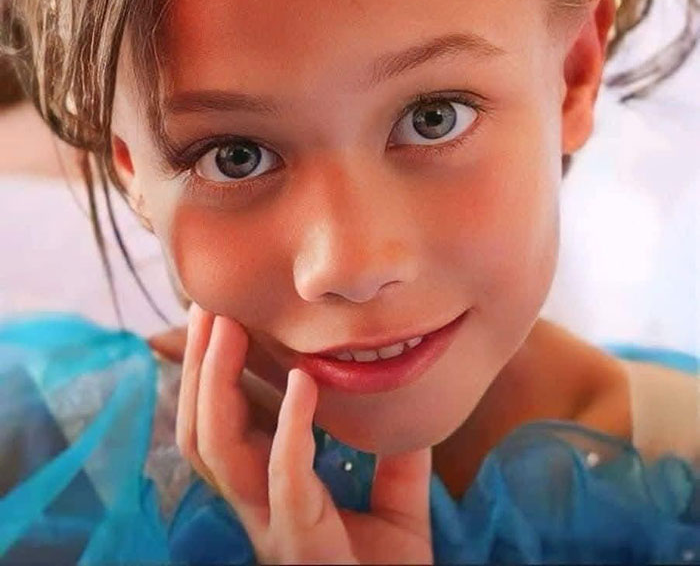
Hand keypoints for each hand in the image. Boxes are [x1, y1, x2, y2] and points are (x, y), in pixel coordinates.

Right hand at [176, 304, 433, 564]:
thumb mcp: (397, 507)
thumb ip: (394, 455)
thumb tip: (405, 395)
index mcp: (269, 497)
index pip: (218, 429)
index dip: (206, 373)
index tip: (217, 314)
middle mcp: (258, 513)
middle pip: (200, 434)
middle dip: (196, 366)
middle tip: (207, 305)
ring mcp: (274, 532)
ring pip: (217, 454)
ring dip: (216, 384)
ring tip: (227, 326)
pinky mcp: (305, 549)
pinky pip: (282, 484)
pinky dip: (287, 429)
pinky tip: (300, 384)